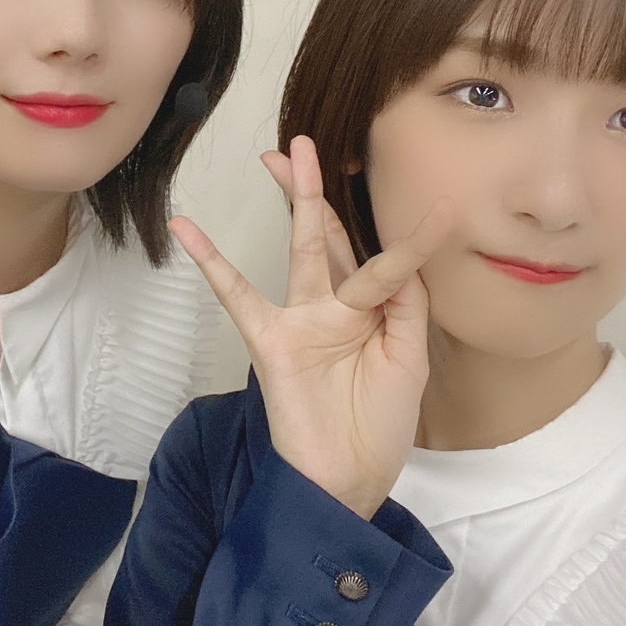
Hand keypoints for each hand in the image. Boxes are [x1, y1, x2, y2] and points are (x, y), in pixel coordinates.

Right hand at [170, 135, 451, 519]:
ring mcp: (302, 320)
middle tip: (307, 144)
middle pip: (328, 236)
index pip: (384, 261)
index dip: (409, 236)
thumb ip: (405, 308)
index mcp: (372, 315)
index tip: (439, 206)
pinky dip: (211, 262)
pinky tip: (186, 228)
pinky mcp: (271, 340)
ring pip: (298, 249)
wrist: (346, 481)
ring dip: (292, 201)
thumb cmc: (380, 427)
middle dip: (319, 191)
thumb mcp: (409, 363)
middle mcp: (335, 308)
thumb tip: (399, 260)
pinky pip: (237, 294)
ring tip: (280, 156)